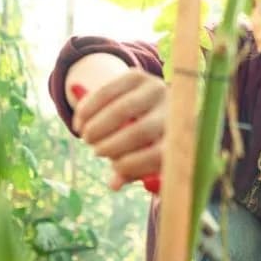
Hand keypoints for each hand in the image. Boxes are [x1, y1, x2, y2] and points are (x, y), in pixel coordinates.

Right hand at [71, 69, 166, 189]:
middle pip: (141, 131)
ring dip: (97, 127)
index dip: (135, 165)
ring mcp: (157, 88)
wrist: (150, 100)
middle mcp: (173, 109)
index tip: (115, 169)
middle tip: (96, 152)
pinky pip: (107, 91)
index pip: (161, 154)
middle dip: (112, 145)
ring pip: (122, 109)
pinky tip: (79, 120)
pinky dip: (88, 108)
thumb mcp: (144, 154)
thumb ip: (132, 171)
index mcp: (180, 135)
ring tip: (86, 137)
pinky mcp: (138, 74)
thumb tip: (114, 185)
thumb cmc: (147, 138)